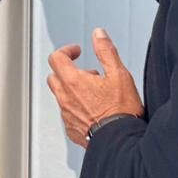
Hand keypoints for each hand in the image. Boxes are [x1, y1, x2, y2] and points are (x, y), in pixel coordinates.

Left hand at [46, 29, 143, 148]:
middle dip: (68, 70)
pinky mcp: (72, 130)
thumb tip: (98, 34)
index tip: (76, 51)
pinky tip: (94, 111)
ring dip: (73, 90)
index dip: (66, 51)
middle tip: (89, 74)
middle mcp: (65, 98)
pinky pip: (68, 114)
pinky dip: (77, 108)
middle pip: (55, 76)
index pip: (56, 58)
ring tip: (96, 94)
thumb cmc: (122, 111)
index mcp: (73, 81)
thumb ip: (106, 51)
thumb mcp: (119, 74)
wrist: (122, 143)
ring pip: (61, 96)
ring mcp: (66, 115)